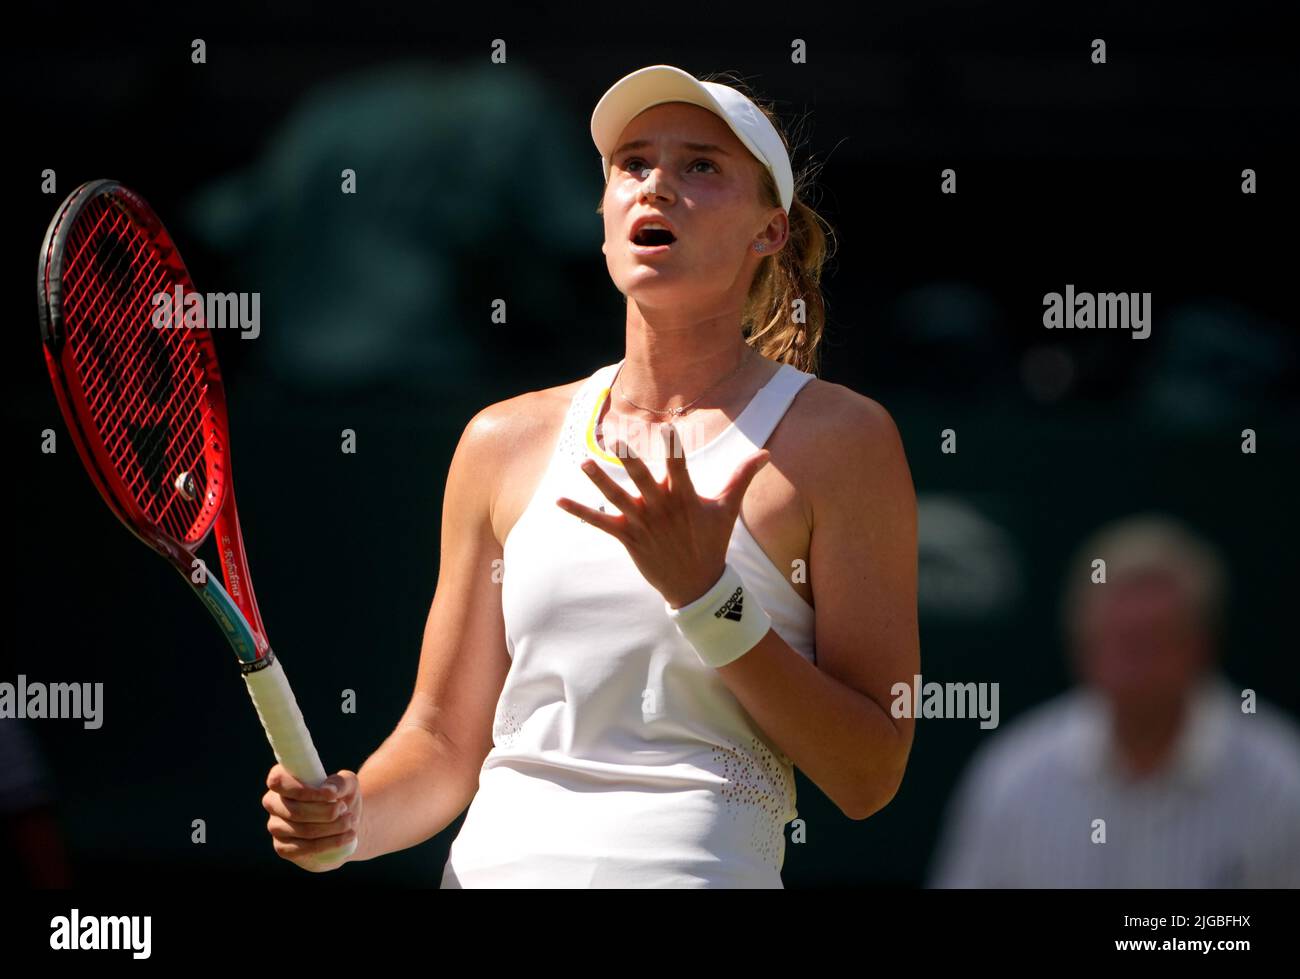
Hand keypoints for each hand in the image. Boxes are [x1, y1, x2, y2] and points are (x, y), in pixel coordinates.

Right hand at [262, 764, 360, 872]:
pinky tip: (347, 836)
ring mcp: (276, 827)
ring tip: (350, 821)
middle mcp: (274, 803)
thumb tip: (328, 790)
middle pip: (295, 810)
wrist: (348, 823)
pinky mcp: (283, 848)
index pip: (278, 780)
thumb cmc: (343, 797)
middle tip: (345, 809)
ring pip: (303, 830)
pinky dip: (330, 843)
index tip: (331, 795)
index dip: (303, 789)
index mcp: (283, 781)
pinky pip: (304, 848)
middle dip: (326, 812)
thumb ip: (340, 782)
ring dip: (333, 827)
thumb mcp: (348, 784)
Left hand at [555, 423, 770, 607]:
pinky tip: (558, 500)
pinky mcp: (628, 537)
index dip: (673, 446)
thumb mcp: (727, 508)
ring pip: (616, 498)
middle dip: (628, 459)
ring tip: (583, 462)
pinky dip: (579, 512)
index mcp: (685, 497)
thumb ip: (742, 477)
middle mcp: (662, 508)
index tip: (667, 427)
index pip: (679, 465)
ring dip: (599, 481)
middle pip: (642, 479)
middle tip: (614, 438)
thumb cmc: (712, 541)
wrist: (697, 584)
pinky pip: (599, 522)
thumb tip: (766, 453)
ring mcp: (643, 523)